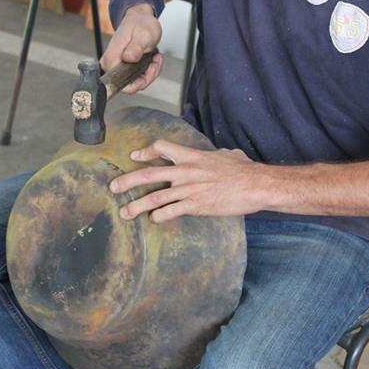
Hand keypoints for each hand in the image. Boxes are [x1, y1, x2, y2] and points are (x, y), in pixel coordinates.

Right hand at [101, 4, 162, 92]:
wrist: (139, 18)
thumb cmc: (140, 24)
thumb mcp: (143, 34)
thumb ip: (136, 47)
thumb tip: (128, 58)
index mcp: (112, 59)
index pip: (120, 85)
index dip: (137, 83)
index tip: (149, 70)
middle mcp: (110, 64)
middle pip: (129, 85)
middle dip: (147, 76)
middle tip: (154, 61)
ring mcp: (116, 66)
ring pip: (135, 82)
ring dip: (150, 72)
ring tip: (154, 57)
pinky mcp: (122, 66)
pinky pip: (137, 77)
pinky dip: (148, 70)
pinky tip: (152, 59)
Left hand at [109, 139, 267, 221]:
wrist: (254, 185)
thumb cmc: (244, 170)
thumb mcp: (228, 155)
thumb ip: (217, 155)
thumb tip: (219, 155)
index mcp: (192, 156)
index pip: (162, 148)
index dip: (146, 152)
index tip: (135, 157)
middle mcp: (185, 172)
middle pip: (148, 175)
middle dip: (128, 181)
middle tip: (114, 187)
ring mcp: (188, 190)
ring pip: (154, 198)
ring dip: (136, 206)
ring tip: (124, 213)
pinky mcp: (195, 206)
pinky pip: (170, 212)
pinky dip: (159, 217)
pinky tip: (154, 220)